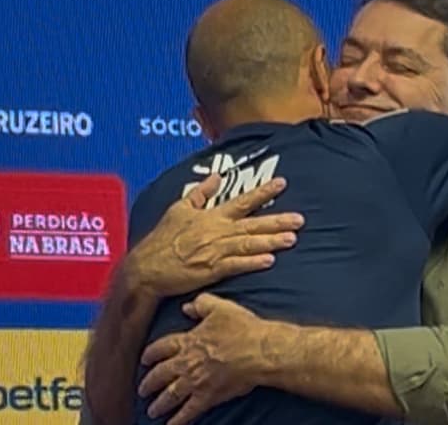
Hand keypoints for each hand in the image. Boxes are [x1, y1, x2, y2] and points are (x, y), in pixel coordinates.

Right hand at [126, 175, 304, 297]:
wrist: (147, 268)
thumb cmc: (162, 238)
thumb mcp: (179, 208)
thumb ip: (201, 193)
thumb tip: (218, 177)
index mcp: (212, 216)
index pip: (243, 201)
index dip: (263, 192)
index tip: (282, 183)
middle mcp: (217, 231)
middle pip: (253, 224)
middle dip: (278, 221)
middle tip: (301, 219)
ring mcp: (215, 251)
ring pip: (249, 244)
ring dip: (271, 241)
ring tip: (292, 238)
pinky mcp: (211, 270)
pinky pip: (236, 265)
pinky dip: (253, 262)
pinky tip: (270, 260)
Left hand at [138, 294, 272, 423]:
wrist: (260, 350)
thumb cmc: (243, 328)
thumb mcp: (221, 307)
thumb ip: (201, 304)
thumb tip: (186, 307)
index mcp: (188, 340)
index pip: (161, 348)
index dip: (151, 354)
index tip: (145, 359)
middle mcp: (187, 362)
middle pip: (160, 374)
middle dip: (149, 383)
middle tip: (142, 390)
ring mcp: (196, 381)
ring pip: (170, 395)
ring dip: (159, 404)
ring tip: (152, 410)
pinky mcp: (208, 397)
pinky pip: (188, 412)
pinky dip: (178, 421)